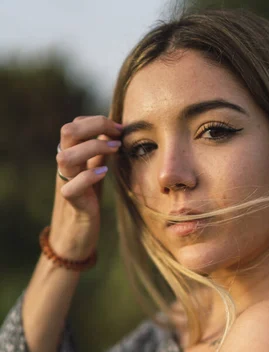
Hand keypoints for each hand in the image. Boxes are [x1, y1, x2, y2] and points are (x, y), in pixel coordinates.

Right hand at [49, 115, 122, 259]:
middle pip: (67, 131)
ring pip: (65, 156)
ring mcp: (65, 182)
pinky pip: (71, 187)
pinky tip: (104, 172)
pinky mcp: (71, 201)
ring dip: (92, 148)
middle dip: (94, 126)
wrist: (77, 230)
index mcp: (71, 153)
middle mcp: (65, 165)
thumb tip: (115, 131)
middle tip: (118, 134)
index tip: (120, 129)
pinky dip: (88, 176)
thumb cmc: (89, 196)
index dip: (97, 121)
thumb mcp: (94, 168)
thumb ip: (99, 151)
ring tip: (115, 149)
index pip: (75, 125)